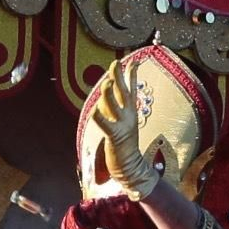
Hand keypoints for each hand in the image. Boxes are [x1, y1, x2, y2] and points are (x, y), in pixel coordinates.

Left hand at [91, 59, 157, 199]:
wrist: (131, 167)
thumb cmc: (124, 144)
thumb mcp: (122, 121)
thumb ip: (115, 106)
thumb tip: (110, 90)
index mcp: (130, 112)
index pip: (131, 89)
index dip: (132, 74)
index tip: (133, 61)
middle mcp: (128, 116)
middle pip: (123, 92)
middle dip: (119, 77)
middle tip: (116, 63)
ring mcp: (123, 126)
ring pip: (114, 105)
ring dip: (110, 94)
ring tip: (106, 83)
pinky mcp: (115, 137)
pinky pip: (106, 124)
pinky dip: (100, 117)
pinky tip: (95, 111)